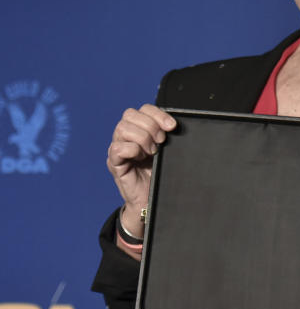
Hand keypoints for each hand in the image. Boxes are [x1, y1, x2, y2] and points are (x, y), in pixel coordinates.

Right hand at [106, 104, 176, 235]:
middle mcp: (126, 135)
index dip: (158, 114)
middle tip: (161, 142)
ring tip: (152, 152)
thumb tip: (176, 124)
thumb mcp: (167, 149)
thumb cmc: (161, 172)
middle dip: (151, 126)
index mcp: (140, 128)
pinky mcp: (114, 162)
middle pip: (131, 114)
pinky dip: (132, 150)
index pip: (144, 109)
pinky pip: (117, 148)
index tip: (172, 127)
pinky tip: (140, 159)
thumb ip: (167, 134)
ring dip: (142, 138)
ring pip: (123, 128)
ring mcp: (118, 147)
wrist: (152, 199)